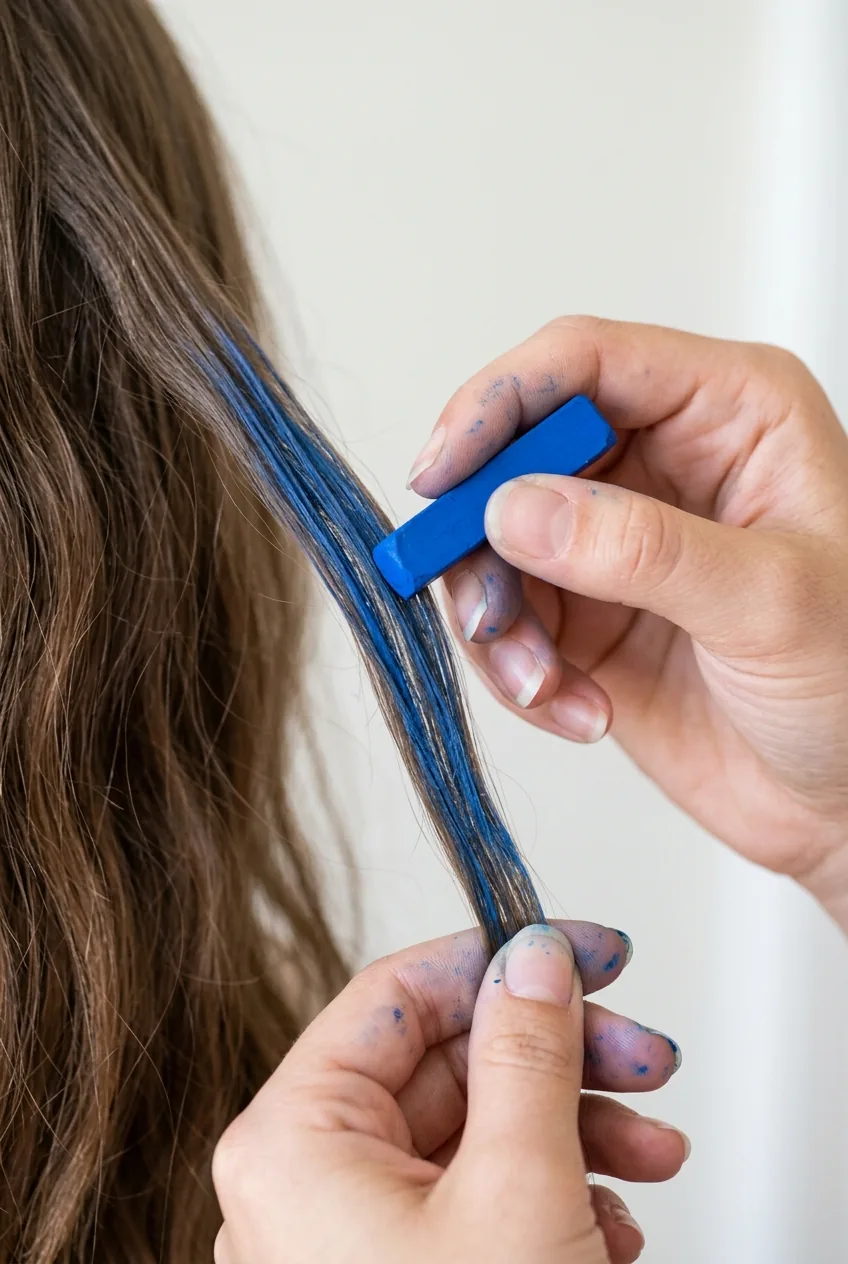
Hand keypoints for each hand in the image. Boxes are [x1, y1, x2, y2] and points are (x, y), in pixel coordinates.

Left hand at [213, 922, 686, 1263]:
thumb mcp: (516, 1190)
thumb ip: (525, 1054)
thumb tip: (534, 958)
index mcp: (294, 1140)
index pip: (396, 994)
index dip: (498, 959)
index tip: (584, 949)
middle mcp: (307, 1183)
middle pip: (446, 1064)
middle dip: (560, 1059)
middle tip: (644, 1055)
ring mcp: (351, 1241)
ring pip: (473, 1133)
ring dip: (575, 1130)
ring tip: (652, 1154)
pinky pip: (475, 1202)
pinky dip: (552, 1194)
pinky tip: (610, 1221)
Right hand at [408, 318, 847, 927]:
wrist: (845, 800)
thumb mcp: (768, 602)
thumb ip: (641, 548)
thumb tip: (515, 508)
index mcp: (726, 413)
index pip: (583, 362)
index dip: (498, 404)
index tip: (444, 475)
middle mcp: (661, 464)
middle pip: (517, 452)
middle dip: (482, 536)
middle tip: (487, 612)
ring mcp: (615, 543)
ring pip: (495, 543)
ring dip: (497, 621)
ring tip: (543, 684)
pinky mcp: (585, 617)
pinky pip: (505, 621)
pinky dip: (516, 670)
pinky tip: (575, 709)